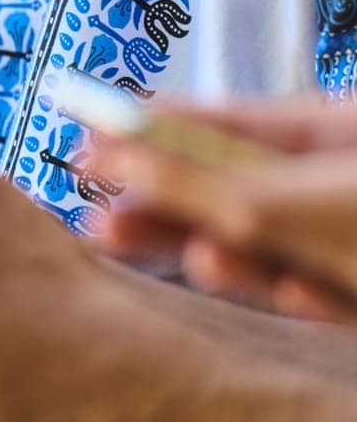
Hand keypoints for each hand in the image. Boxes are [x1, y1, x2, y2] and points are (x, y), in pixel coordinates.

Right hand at [87, 99, 356, 322]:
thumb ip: (196, 186)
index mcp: (333, 131)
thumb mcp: (284, 203)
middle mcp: (335, 184)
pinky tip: (296, 290)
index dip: (156, 129)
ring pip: (276, 251)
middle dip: (169, 212)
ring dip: (233, 261)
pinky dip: (304, 297)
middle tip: (101, 223)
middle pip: (236, 194)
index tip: (91, 139)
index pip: (229, 124)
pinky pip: (327, 295)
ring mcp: (350, 241)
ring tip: (198, 261)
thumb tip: (116, 156)